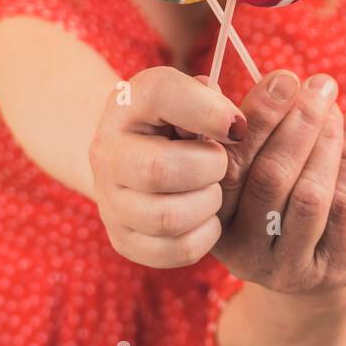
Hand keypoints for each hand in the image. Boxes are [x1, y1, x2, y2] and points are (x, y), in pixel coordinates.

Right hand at [87, 66, 246, 268]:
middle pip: (159, 170)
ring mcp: (110, 201)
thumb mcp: (190, 95)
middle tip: (219, 163)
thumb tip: (234, 127)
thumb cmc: (174, 121)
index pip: (161, 94)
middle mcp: (108, 152)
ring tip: (211, 190)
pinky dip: (204, 236)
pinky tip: (205, 216)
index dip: (209, 111)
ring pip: (168, 217)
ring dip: (207, 204)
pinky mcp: (124, 239)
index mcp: (127, 104)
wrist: (132, 154)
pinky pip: (176, 250)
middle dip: (209, 168)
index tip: (237, 127)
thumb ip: (213, 100)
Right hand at [210, 69, 345, 299]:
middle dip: (299, 122)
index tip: (283, 78)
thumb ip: (235, 132)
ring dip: (326, 140)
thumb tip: (235, 81)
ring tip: (334, 104)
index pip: (229, 163)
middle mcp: (243, 251)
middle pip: (271, 177)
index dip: (257, 118)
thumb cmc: (267, 205)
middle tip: (319, 84)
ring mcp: (287, 266)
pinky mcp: (330, 269)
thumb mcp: (242, 177)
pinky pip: (344, 206)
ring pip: (310, 193)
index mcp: (211, 221)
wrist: (305, 278)